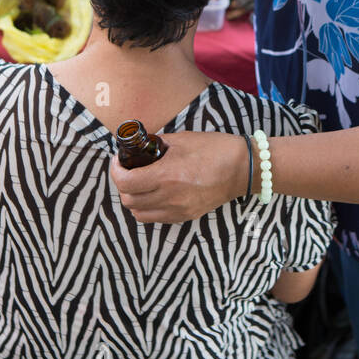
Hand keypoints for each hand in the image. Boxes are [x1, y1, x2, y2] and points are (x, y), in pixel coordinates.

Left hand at [110, 130, 250, 222]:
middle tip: (128, 170)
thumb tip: (138, 146)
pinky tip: (155, 193)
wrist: (243, 169)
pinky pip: (156, 218)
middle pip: (129, 200)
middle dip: (123, 184)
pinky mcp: (186, 216)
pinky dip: (148, 207)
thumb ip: (156, 144)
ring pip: (139, 213)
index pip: (126, 183)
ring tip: (140, 184)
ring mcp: (178, 210)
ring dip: (134, 199)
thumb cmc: (214, 149)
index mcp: (167, 175)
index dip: (116, 171)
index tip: (118, 161)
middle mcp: (170, 197)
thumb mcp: (181, 140)